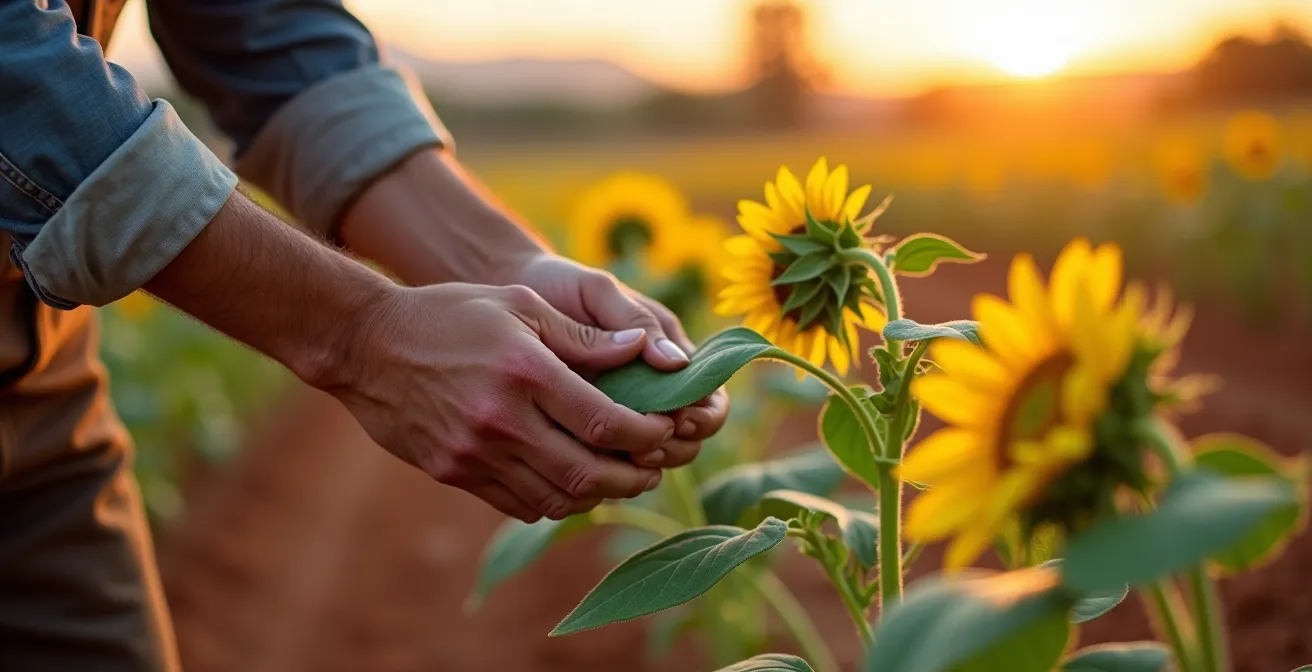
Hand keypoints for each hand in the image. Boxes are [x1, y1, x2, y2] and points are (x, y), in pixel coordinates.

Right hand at [327, 283, 678, 522]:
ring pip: (557, 497)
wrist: (366, 345)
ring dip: (598, 495)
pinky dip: (554, 500)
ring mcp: (475, 453)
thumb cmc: (450, 314)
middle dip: (632, 476)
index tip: (663, 431)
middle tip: (652, 468)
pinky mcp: (454, 473)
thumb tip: (645, 348)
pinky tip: (569, 482)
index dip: (646, 435)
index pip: (605, 421)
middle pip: (588, 472)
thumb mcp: (519, 304)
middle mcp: (502, 420)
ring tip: (618, 478)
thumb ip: (584, 335)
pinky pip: (519, 503)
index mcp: (526, 372)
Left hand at [507, 254, 729, 467]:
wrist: (508, 294)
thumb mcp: (596, 291)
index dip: (704, 414)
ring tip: (625, 460)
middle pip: (690, 435)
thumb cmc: (559, 285)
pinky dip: (612, 470)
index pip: (708, 395)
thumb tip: (678, 363)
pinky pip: (612, 460)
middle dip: (677, 446)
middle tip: (649, 448)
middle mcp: (652, 385)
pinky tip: (594, 467)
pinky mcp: (587, 428)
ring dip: (649, 463)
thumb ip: (634, 320)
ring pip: (656, 455)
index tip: (680, 419)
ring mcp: (622, 410)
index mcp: (667, 352)